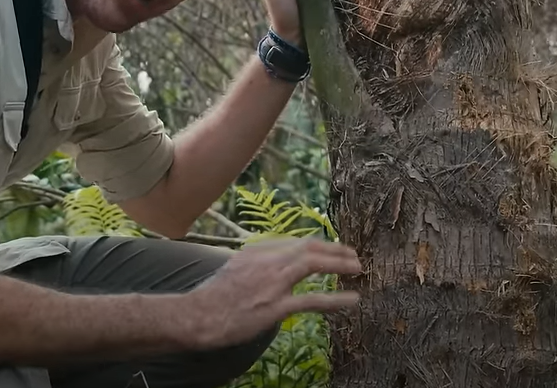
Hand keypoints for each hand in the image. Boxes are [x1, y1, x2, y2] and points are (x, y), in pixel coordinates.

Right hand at [181, 238, 360, 349]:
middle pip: (309, 247)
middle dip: (335, 249)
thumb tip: (272, 264)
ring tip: (358, 268)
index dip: (319, 245)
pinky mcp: (275, 306)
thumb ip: (256, 263)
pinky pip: (312, 300)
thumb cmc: (213, 297)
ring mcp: (272, 282)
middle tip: (354, 255)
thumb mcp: (234, 268)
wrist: (198, 315)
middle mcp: (267, 260)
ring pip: (313, 264)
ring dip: (340, 264)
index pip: (296, 242)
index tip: (333, 249)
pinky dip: (336, 299)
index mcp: (257, 251)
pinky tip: (353, 299)